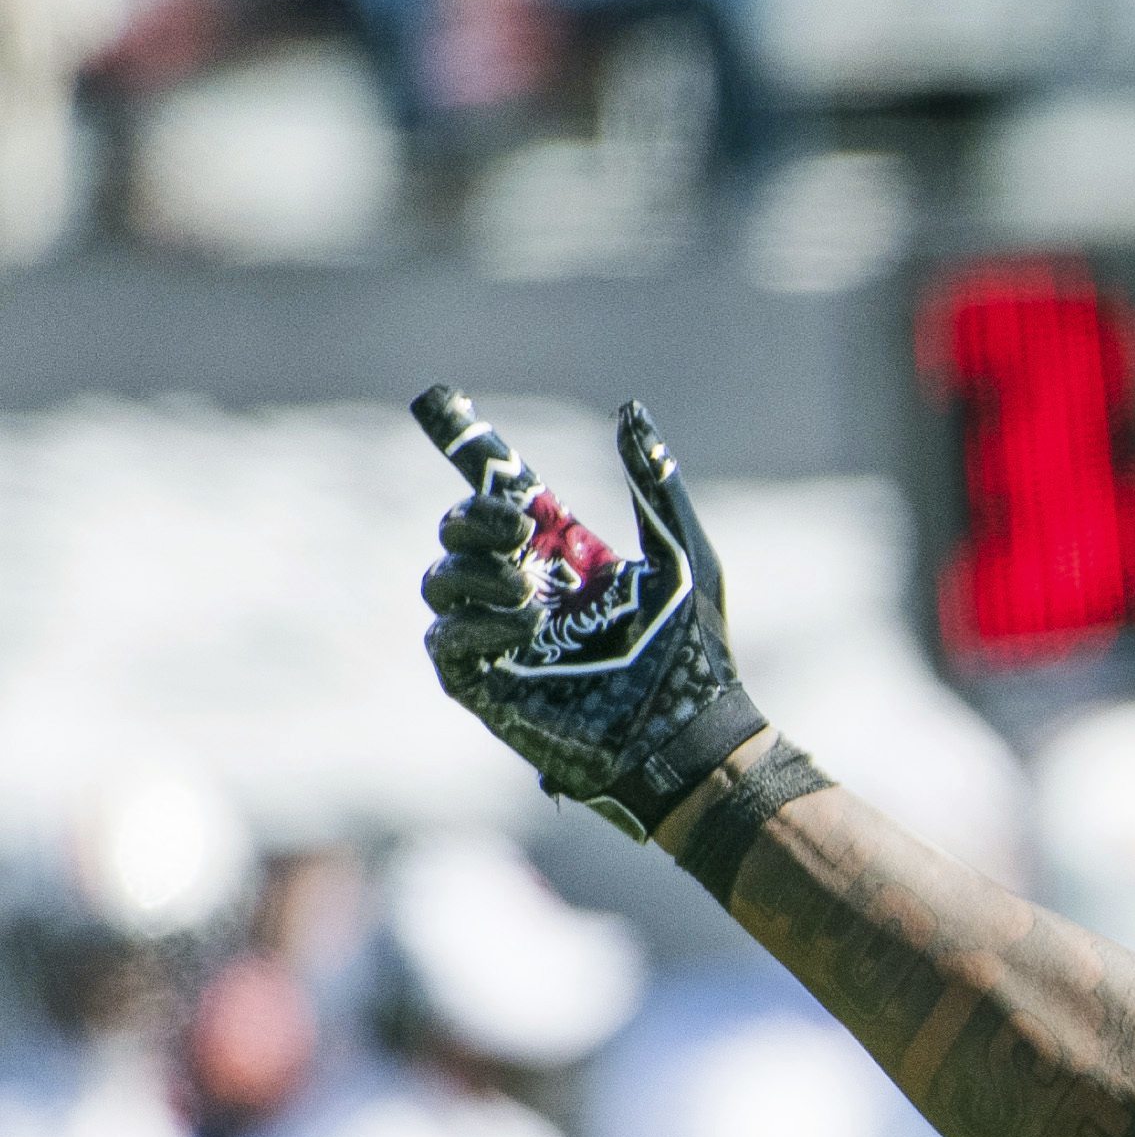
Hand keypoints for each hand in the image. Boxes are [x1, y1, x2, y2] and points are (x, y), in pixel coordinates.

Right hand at [412, 386, 768, 839]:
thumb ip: (654, 485)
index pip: (498, 494)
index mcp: (561, 556)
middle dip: (474, 519)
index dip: (466, 449)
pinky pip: (446, 640)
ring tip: (532, 592)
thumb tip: (632, 412)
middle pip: (456, 532)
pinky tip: (525, 625)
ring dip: (477, 573)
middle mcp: (521, 589)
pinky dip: (477, 624)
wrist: (690, 735)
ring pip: (440, 581)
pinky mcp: (485, 685)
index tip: (437, 401)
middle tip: (520, 529)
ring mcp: (498, 637)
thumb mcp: (683, 555)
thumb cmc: (694, 652)